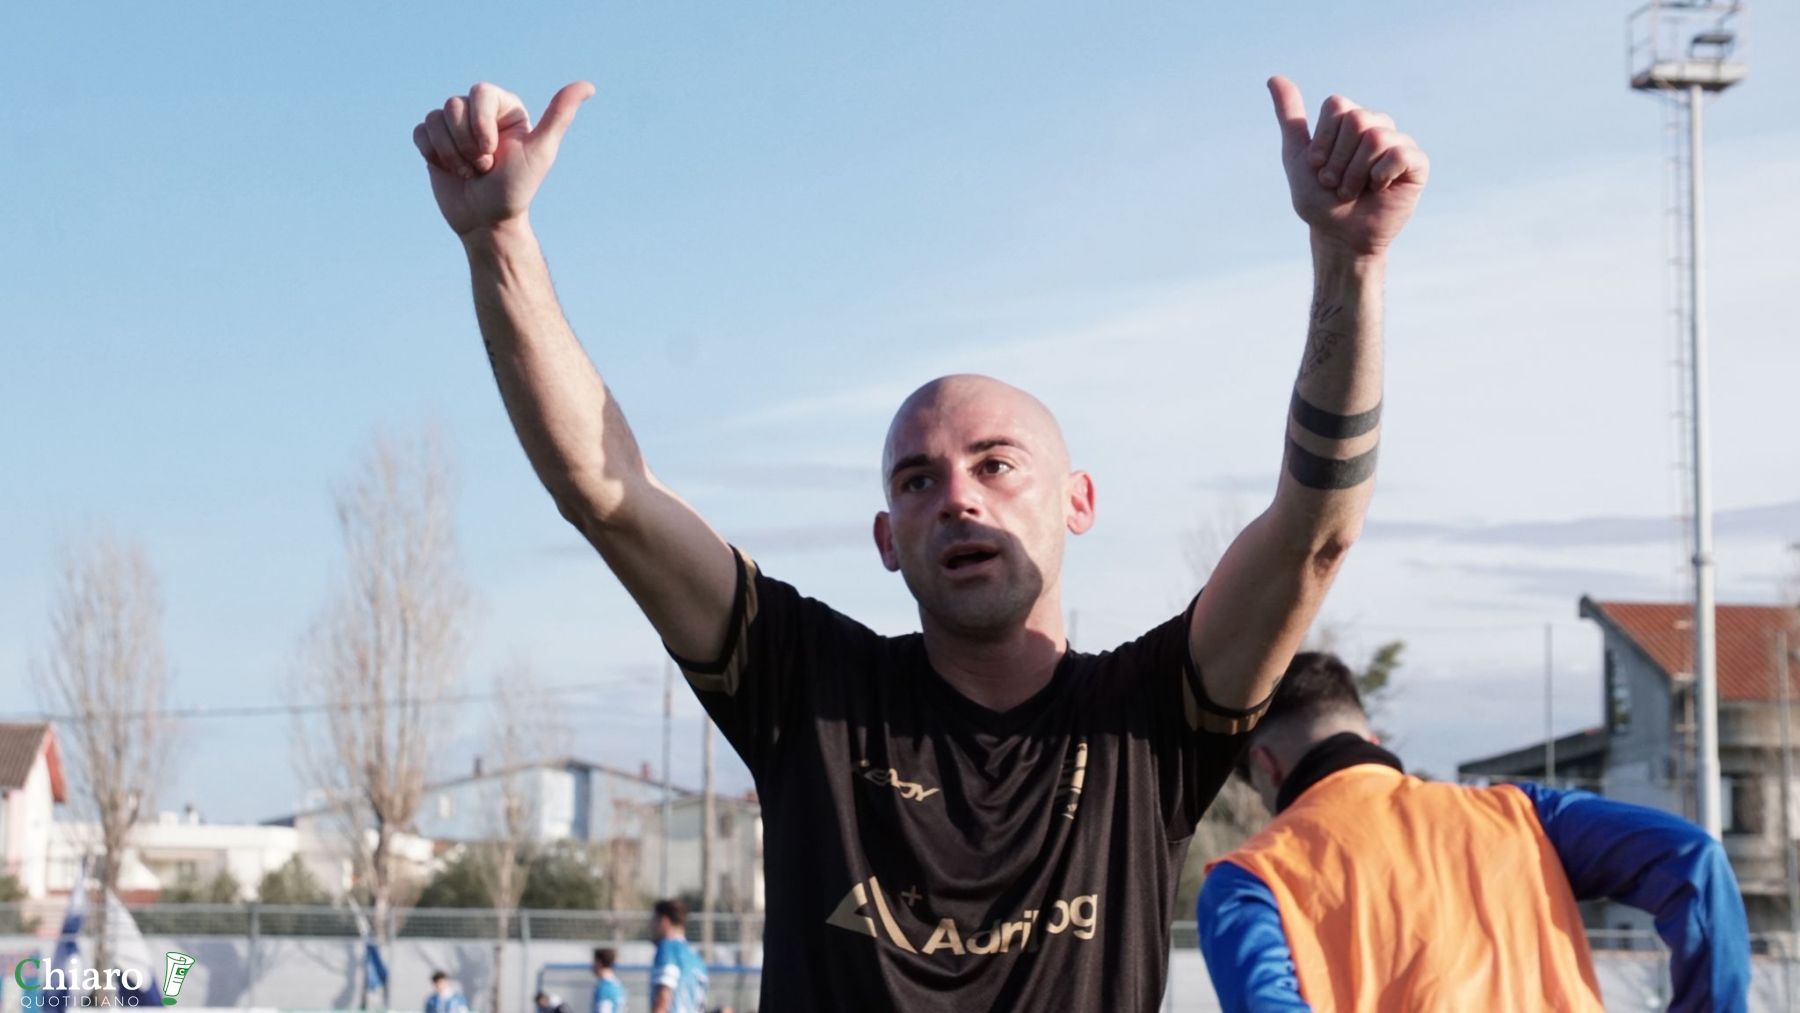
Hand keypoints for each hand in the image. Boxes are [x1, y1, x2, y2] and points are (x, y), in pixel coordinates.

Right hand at [411, 81, 594, 237]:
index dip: (480, 124)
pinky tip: (450, 170)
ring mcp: (454, 127)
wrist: (488, 223)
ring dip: (451, 154)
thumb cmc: (516, 189)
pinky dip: (433, 154)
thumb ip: (560, 115)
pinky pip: (420, 131)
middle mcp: (479, 113)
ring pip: (435, 119)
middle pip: (454, 105)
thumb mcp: (541, 151)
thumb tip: (588, 86)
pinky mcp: (433, 142)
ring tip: (470, 173)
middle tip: (484, 167)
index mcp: (505, 108)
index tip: (493, 153)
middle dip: (467, 144)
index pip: (480, 92)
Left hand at [1267, 75, 1427, 257]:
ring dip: (1355, 174)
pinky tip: (1379, 189)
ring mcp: (1398, 142)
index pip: (1337, 106)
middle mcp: (1376, 125)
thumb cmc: (1318, 199)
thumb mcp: (1296, 156)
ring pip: (1375, 137)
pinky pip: (1400, 154)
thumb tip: (1274, 77)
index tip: (1318, 166)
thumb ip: (1290, 116)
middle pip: (1356, 119)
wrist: (1337, 235)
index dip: (1323, 142)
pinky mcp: (1417, 163)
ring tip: (1354, 191)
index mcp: (1349, 119)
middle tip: (1336, 184)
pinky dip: (1381, 176)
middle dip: (1337, 161)